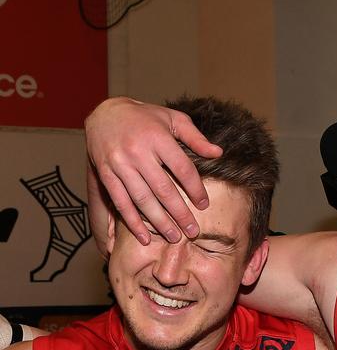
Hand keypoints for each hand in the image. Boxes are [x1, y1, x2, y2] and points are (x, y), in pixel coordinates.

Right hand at [85, 97, 221, 244]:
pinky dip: (132, 221)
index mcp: (158, 138)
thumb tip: (218, 153)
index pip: (182, 168)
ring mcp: (120, 164)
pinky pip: (120, 202)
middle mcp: (138, 152)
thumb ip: (196, 138)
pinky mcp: (106, 174)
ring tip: (173, 237)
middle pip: (163, 188)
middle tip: (193, 231)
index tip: (204, 205)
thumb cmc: (147, 118)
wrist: (106, 113)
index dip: (195, 188)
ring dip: (158, 221)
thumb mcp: (174, 119)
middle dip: (179, 213)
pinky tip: (144, 236)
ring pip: (142, 199)